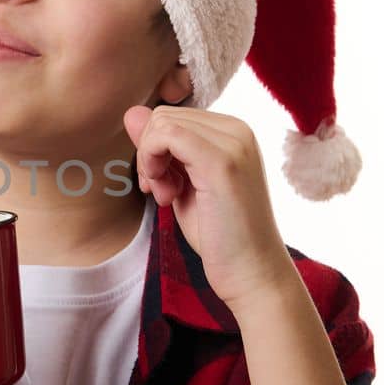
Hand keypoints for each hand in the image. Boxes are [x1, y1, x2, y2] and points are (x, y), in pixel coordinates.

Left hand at [122, 105, 297, 310]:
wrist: (252, 272)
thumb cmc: (219, 234)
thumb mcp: (182, 183)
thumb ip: (160, 149)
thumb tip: (132, 112)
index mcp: (233, 131)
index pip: (171, 117)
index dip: (153, 149)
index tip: (159, 184)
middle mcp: (238, 129)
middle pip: (163, 117)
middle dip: (149, 154)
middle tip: (161, 193)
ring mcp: (233, 142)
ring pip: (161, 123)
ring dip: (150, 162)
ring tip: (166, 196)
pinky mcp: (222, 161)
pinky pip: (166, 136)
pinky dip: (151, 162)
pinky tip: (165, 195)